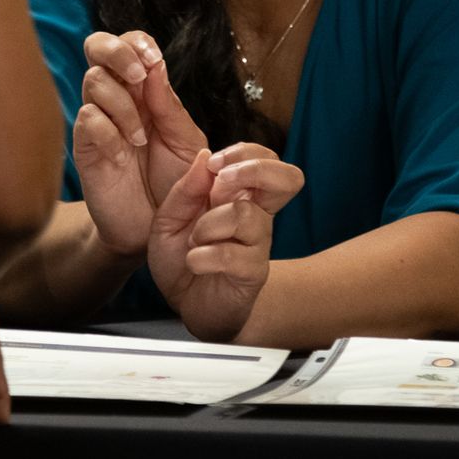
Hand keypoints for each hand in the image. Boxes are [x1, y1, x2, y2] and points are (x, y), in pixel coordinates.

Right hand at [72, 31, 208, 257]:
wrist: (157, 229)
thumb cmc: (175, 183)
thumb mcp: (185, 141)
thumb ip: (169, 105)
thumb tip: (156, 66)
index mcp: (144, 89)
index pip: (130, 44)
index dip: (137, 42)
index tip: (154, 61)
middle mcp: (118, 98)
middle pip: (97, 46)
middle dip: (116, 51)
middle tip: (138, 76)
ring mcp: (98, 121)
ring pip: (93, 81)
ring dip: (122, 104)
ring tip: (141, 138)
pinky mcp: (85, 146)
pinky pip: (87, 120)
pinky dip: (108, 131)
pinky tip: (122, 154)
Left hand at [146, 146, 302, 343]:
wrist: (187, 306)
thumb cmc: (181, 258)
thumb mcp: (169, 218)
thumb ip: (185, 190)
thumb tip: (204, 156)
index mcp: (238, 196)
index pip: (265, 158)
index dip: (243, 152)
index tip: (212, 165)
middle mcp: (256, 215)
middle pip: (289, 178)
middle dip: (253, 170)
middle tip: (220, 185)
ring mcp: (258, 244)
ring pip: (245, 214)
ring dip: (208, 225)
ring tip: (195, 240)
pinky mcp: (253, 273)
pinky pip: (232, 255)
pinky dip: (203, 257)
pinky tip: (195, 263)